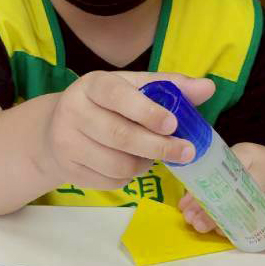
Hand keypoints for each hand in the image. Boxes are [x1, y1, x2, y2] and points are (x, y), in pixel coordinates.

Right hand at [40, 71, 215, 190]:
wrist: (57, 129)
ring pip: (118, 163)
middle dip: (158, 147)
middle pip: (120, 135)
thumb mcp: (132, 89)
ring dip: (144, 164)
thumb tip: (208, 88)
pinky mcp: (68, 168)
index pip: (118, 96)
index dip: (146, 111)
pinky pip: (110, 181)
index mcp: (92, 84)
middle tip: (186, 152)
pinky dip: (129, 177)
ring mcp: (66, 141)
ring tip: (152, 156)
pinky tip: (130, 164)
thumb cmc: (105, 105)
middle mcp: (73, 110)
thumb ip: (169, 87)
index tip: (173, 124)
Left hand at [179, 142, 264, 243]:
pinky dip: (262, 238)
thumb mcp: (233, 166)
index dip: (204, 194)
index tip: (188, 209)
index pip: (225, 173)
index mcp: (252, 154)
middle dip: (217, 214)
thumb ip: (210, 182)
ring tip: (218, 233)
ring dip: (238, 228)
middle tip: (198, 225)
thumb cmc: (255, 170)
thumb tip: (186, 207)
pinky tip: (245, 238)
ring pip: (264, 214)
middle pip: (243, 195)